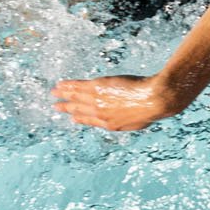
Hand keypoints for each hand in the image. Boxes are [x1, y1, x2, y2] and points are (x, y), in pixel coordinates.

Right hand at [52, 74, 183, 131]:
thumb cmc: (155, 109)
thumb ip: (132, 118)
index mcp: (112, 124)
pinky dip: (68, 86)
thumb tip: (135, 115)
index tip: (73, 118)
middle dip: (67, 108)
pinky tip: (61, 84)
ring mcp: (98, 100)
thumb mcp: (142, 119)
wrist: (155, 99)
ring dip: (64, 94)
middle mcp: (101, 114)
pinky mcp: (98, 88)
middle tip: (56, 107)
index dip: (81, 119)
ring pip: (76, 97)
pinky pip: (78, 86)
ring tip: (54, 93)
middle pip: (80, 110)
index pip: (92, 121)